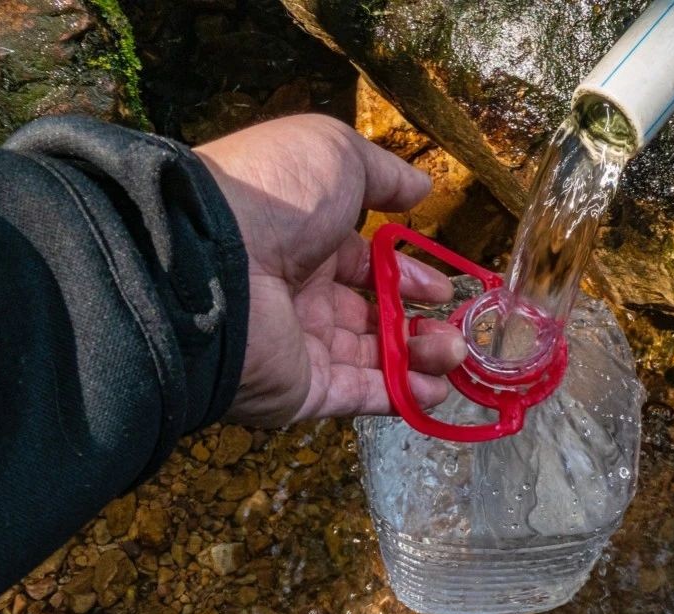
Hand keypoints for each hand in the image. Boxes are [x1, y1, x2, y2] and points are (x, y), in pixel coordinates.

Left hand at [195, 115, 465, 427]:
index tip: (443, 287)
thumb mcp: (335, 157)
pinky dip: (399, 394)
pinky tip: (436, 387)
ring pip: (372, 359)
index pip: (364, 266)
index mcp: (303, 243)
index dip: (407, 276)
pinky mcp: (301, 390)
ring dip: (421, 358)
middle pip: (372, 318)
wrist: (215, 263)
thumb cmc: (274, 197)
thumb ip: (384, 175)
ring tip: (457, 353)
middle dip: (421, 323)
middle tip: (459, 327)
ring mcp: (299, 347)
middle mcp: (299, 297)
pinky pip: (358, 395)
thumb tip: (422, 188)